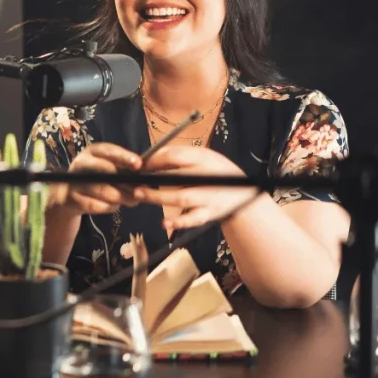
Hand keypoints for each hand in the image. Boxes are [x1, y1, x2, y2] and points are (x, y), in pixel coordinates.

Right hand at [48, 143, 141, 215]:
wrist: (70, 195)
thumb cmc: (98, 178)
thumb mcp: (110, 168)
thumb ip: (125, 169)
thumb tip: (147, 175)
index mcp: (93, 151)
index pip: (109, 151)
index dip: (124, 157)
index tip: (138, 164)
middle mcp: (82, 162)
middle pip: (102, 168)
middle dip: (122, 180)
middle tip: (138, 189)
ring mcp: (75, 180)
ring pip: (101, 189)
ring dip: (120, 197)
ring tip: (132, 200)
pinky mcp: (71, 198)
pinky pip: (95, 205)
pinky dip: (108, 207)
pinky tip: (114, 206)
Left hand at [133, 146, 251, 231]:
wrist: (244, 194)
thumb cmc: (216, 172)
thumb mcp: (203, 156)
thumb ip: (180, 155)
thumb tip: (150, 157)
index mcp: (204, 159)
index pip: (175, 157)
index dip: (154, 160)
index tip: (137, 164)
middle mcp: (207, 177)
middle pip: (176, 177)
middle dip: (153, 178)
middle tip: (133, 180)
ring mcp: (208, 197)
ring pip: (181, 198)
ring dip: (159, 197)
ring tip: (140, 194)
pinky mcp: (209, 214)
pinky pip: (193, 219)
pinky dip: (179, 222)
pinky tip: (164, 223)